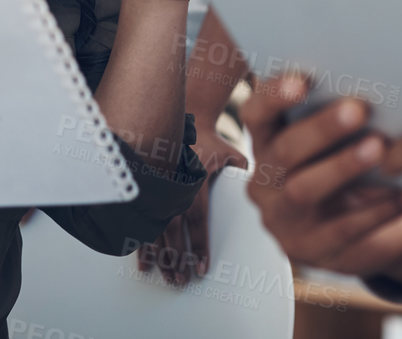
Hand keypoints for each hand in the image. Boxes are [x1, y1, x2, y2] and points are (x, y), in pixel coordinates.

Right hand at [138, 121, 247, 286]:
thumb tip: (260, 194)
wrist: (182, 118)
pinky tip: (143, 264)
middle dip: (177, 258)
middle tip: (182, 281)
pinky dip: (142, 245)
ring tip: (167, 278)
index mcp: (192, 178)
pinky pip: (141, 221)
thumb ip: (244, 174)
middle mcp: (171, 185)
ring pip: (154, 229)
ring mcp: (155, 187)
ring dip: (160, 257)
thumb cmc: (210, 140)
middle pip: (172, 229)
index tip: (202, 269)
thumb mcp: (231, 151)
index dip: (198, 245)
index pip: (197, 218)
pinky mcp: (145, 190)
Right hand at [240, 73, 401, 282]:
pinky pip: (343, 229)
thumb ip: (336, 114)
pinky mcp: (311, 251)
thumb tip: (371, 79)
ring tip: (379, 148)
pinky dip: (378, 210)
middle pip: (284, 151)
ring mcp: (283, 220)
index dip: (274, 96)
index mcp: (265, 143)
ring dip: (343, 166)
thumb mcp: (332, 143)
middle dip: (321, 129)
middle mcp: (265, 182)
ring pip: (304, 190)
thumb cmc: (343, 167)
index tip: (302, 81)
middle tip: (358, 109)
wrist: (356, 236)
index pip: (256, 114)